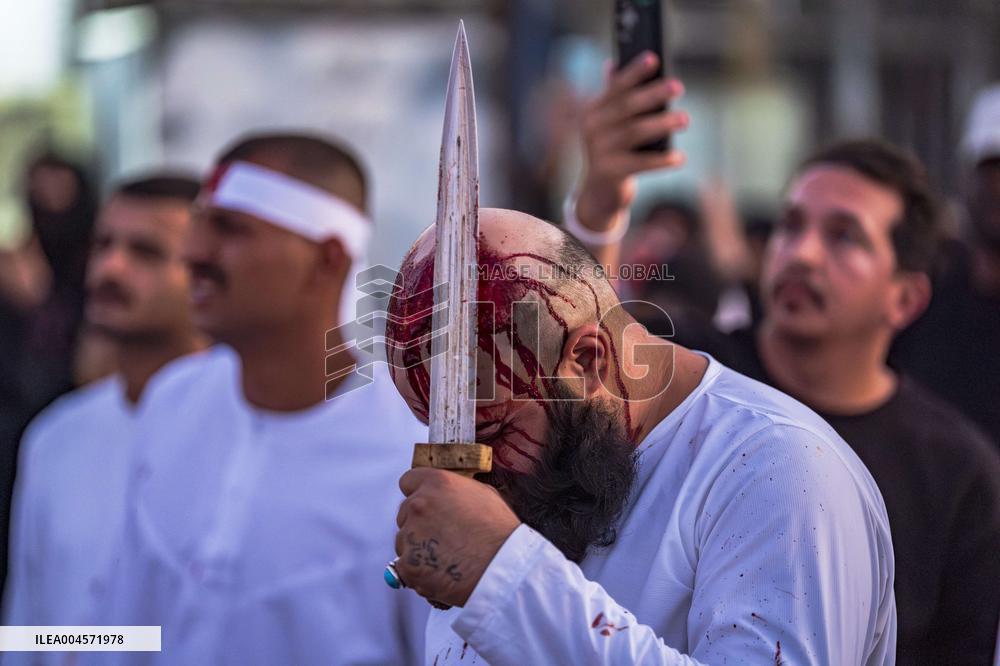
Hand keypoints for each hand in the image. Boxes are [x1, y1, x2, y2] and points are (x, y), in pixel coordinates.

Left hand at [395, 467, 520, 607]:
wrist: (503, 568)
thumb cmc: (500, 533)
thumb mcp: (484, 495)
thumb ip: (457, 491)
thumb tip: (448, 497)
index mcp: (437, 483)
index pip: (408, 481)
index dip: (418, 494)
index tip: (426, 505)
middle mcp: (419, 505)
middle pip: (405, 513)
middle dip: (419, 524)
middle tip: (442, 537)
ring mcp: (410, 535)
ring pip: (403, 541)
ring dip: (417, 549)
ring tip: (446, 558)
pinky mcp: (407, 565)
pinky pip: (403, 567)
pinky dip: (418, 572)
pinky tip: (439, 574)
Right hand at [577, 52, 687, 231]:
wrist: (599, 191)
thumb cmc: (612, 150)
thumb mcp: (608, 123)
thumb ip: (612, 96)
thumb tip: (613, 64)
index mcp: (593, 111)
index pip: (615, 87)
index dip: (634, 72)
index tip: (654, 58)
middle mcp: (592, 128)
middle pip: (627, 107)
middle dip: (654, 94)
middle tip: (679, 86)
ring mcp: (599, 150)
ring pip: (635, 132)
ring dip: (662, 124)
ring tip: (685, 119)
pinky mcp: (610, 171)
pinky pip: (641, 163)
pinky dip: (661, 160)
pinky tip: (679, 158)